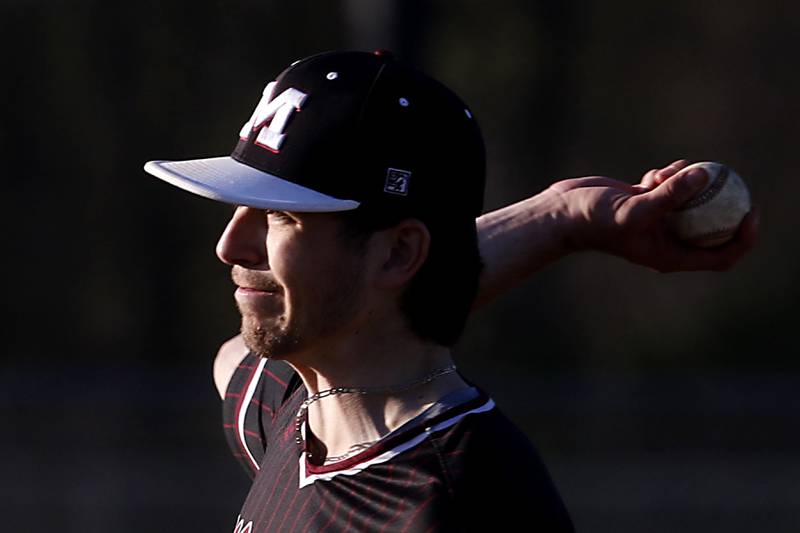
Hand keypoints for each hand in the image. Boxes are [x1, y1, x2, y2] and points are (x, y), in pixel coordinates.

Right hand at [548, 159, 758, 271]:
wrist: (563, 213)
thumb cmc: (594, 221)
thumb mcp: (633, 209)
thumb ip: (668, 195)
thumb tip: (704, 175)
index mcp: (669, 255)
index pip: (720, 256)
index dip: (742, 238)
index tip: (750, 212)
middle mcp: (666, 240)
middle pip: (711, 226)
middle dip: (722, 203)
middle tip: (731, 180)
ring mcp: (656, 220)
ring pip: (691, 201)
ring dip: (688, 184)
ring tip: (668, 175)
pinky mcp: (645, 201)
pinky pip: (671, 186)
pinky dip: (670, 176)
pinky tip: (658, 172)